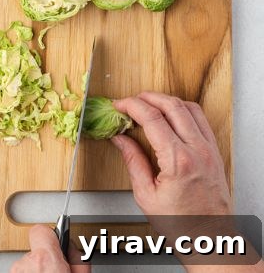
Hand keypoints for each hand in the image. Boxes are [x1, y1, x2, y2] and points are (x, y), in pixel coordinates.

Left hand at [10, 225, 89, 272]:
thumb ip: (77, 258)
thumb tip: (72, 249)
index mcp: (45, 260)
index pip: (42, 229)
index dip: (52, 235)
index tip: (58, 241)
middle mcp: (26, 264)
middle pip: (37, 247)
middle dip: (48, 256)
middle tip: (59, 270)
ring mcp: (16, 271)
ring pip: (29, 261)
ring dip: (38, 268)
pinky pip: (22, 269)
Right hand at [112, 92, 231, 216]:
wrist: (209, 238)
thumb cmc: (181, 224)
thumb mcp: (147, 196)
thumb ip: (133, 161)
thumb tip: (120, 139)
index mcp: (178, 161)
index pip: (152, 118)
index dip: (132, 105)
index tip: (120, 105)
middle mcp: (197, 151)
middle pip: (171, 105)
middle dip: (147, 97)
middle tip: (131, 102)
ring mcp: (209, 150)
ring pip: (188, 107)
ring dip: (166, 100)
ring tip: (149, 105)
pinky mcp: (215, 152)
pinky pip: (201, 119)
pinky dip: (183, 109)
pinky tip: (171, 115)